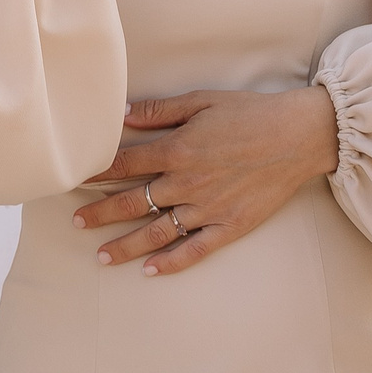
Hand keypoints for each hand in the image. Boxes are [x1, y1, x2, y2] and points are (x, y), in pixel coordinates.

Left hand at [74, 86, 340, 276]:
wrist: (298, 136)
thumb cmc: (249, 113)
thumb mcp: (201, 101)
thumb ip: (160, 111)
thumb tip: (123, 114)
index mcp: (176, 150)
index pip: (124, 164)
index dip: (96, 172)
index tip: (73, 179)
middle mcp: (186, 183)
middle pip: (133, 202)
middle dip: (101, 212)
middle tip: (75, 222)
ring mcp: (207, 208)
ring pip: (156, 232)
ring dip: (126, 245)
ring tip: (101, 257)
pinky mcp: (229, 226)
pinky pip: (194, 250)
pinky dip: (170, 262)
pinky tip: (149, 271)